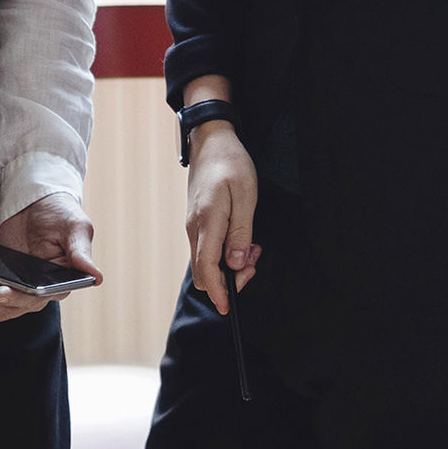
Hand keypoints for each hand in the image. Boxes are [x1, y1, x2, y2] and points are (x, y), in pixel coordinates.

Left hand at [0, 192, 99, 321]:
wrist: (37, 198)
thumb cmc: (61, 211)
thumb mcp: (75, 227)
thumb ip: (80, 253)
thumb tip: (96, 277)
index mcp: (57, 284)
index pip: (33, 301)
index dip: (14, 300)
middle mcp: (34, 292)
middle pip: (3, 308)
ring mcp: (12, 286)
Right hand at [182, 124, 259, 314]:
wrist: (211, 141)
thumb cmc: (231, 164)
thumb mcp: (246, 196)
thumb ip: (240, 232)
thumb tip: (235, 264)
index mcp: (207, 222)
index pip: (206, 268)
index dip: (218, 292)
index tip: (229, 307)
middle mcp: (194, 228)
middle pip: (203, 272)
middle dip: (228, 280)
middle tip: (254, 263)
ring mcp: (193, 225)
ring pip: (206, 261)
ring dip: (229, 265)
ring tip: (253, 248)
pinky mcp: (197, 222)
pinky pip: (207, 248)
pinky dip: (224, 253)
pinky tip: (242, 241)